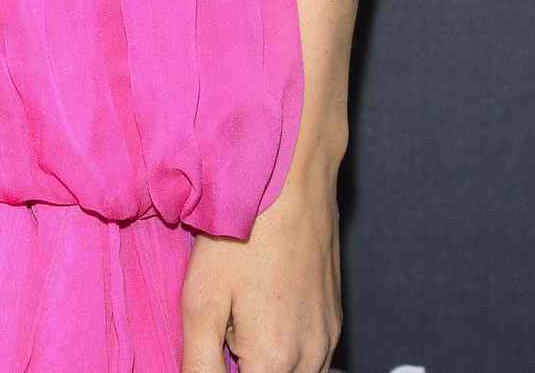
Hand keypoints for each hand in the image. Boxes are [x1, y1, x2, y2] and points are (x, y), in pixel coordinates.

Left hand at [179, 141, 343, 371]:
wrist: (290, 181)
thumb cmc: (242, 232)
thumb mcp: (201, 300)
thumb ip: (199, 363)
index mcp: (276, 362)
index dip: (219, 369)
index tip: (214, 338)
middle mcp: (312, 359)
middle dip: (243, 364)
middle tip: (224, 323)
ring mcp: (328, 338)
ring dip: (265, 360)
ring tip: (241, 311)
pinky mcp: (334, 319)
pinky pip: (310, 354)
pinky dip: (285, 346)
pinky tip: (264, 305)